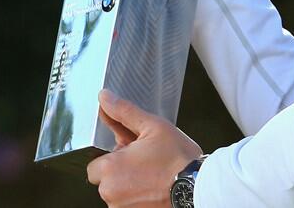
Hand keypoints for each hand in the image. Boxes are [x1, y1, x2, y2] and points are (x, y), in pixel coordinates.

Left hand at [86, 89, 201, 206]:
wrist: (198, 186)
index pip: (95, 167)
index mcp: (110, 169)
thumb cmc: (178, 159)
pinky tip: (156, 188)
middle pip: (107, 181)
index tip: (132, 155)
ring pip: (119, 194)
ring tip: (154, 176)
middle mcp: (111, 193)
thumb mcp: (152, 126)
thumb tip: (105, 98)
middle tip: (146, 164)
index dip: (114, 159)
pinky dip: (139, 198)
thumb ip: (124, 112)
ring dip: (130, 186)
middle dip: (122, 172)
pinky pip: (129, 205)